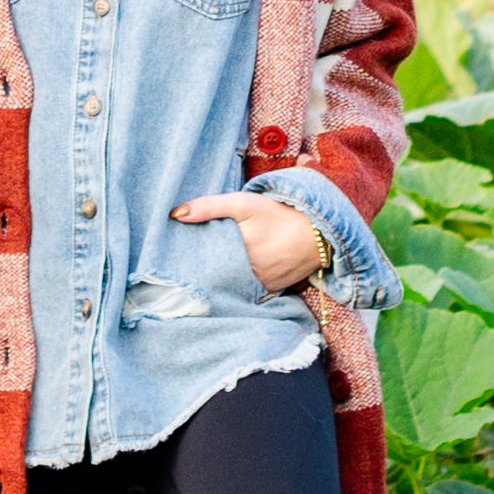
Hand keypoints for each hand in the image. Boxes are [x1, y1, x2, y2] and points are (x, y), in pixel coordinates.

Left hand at [170, 190, 329, 293]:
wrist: (319, 233)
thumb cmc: (279, 215)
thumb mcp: (244, 204)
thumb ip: (209, 207)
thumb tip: (175, 215)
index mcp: (237, 254)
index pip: (203, 261)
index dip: (189, 259)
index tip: (175, 257)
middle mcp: (247, 275)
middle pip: (215, 275)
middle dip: (201, 270)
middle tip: (184, 265)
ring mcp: (260, 285)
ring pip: (230, 284)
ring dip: (219, 279)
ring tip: (202, 271)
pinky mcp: (271, 290)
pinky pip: (247, 290)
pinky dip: (238, 284)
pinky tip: (229, 276)